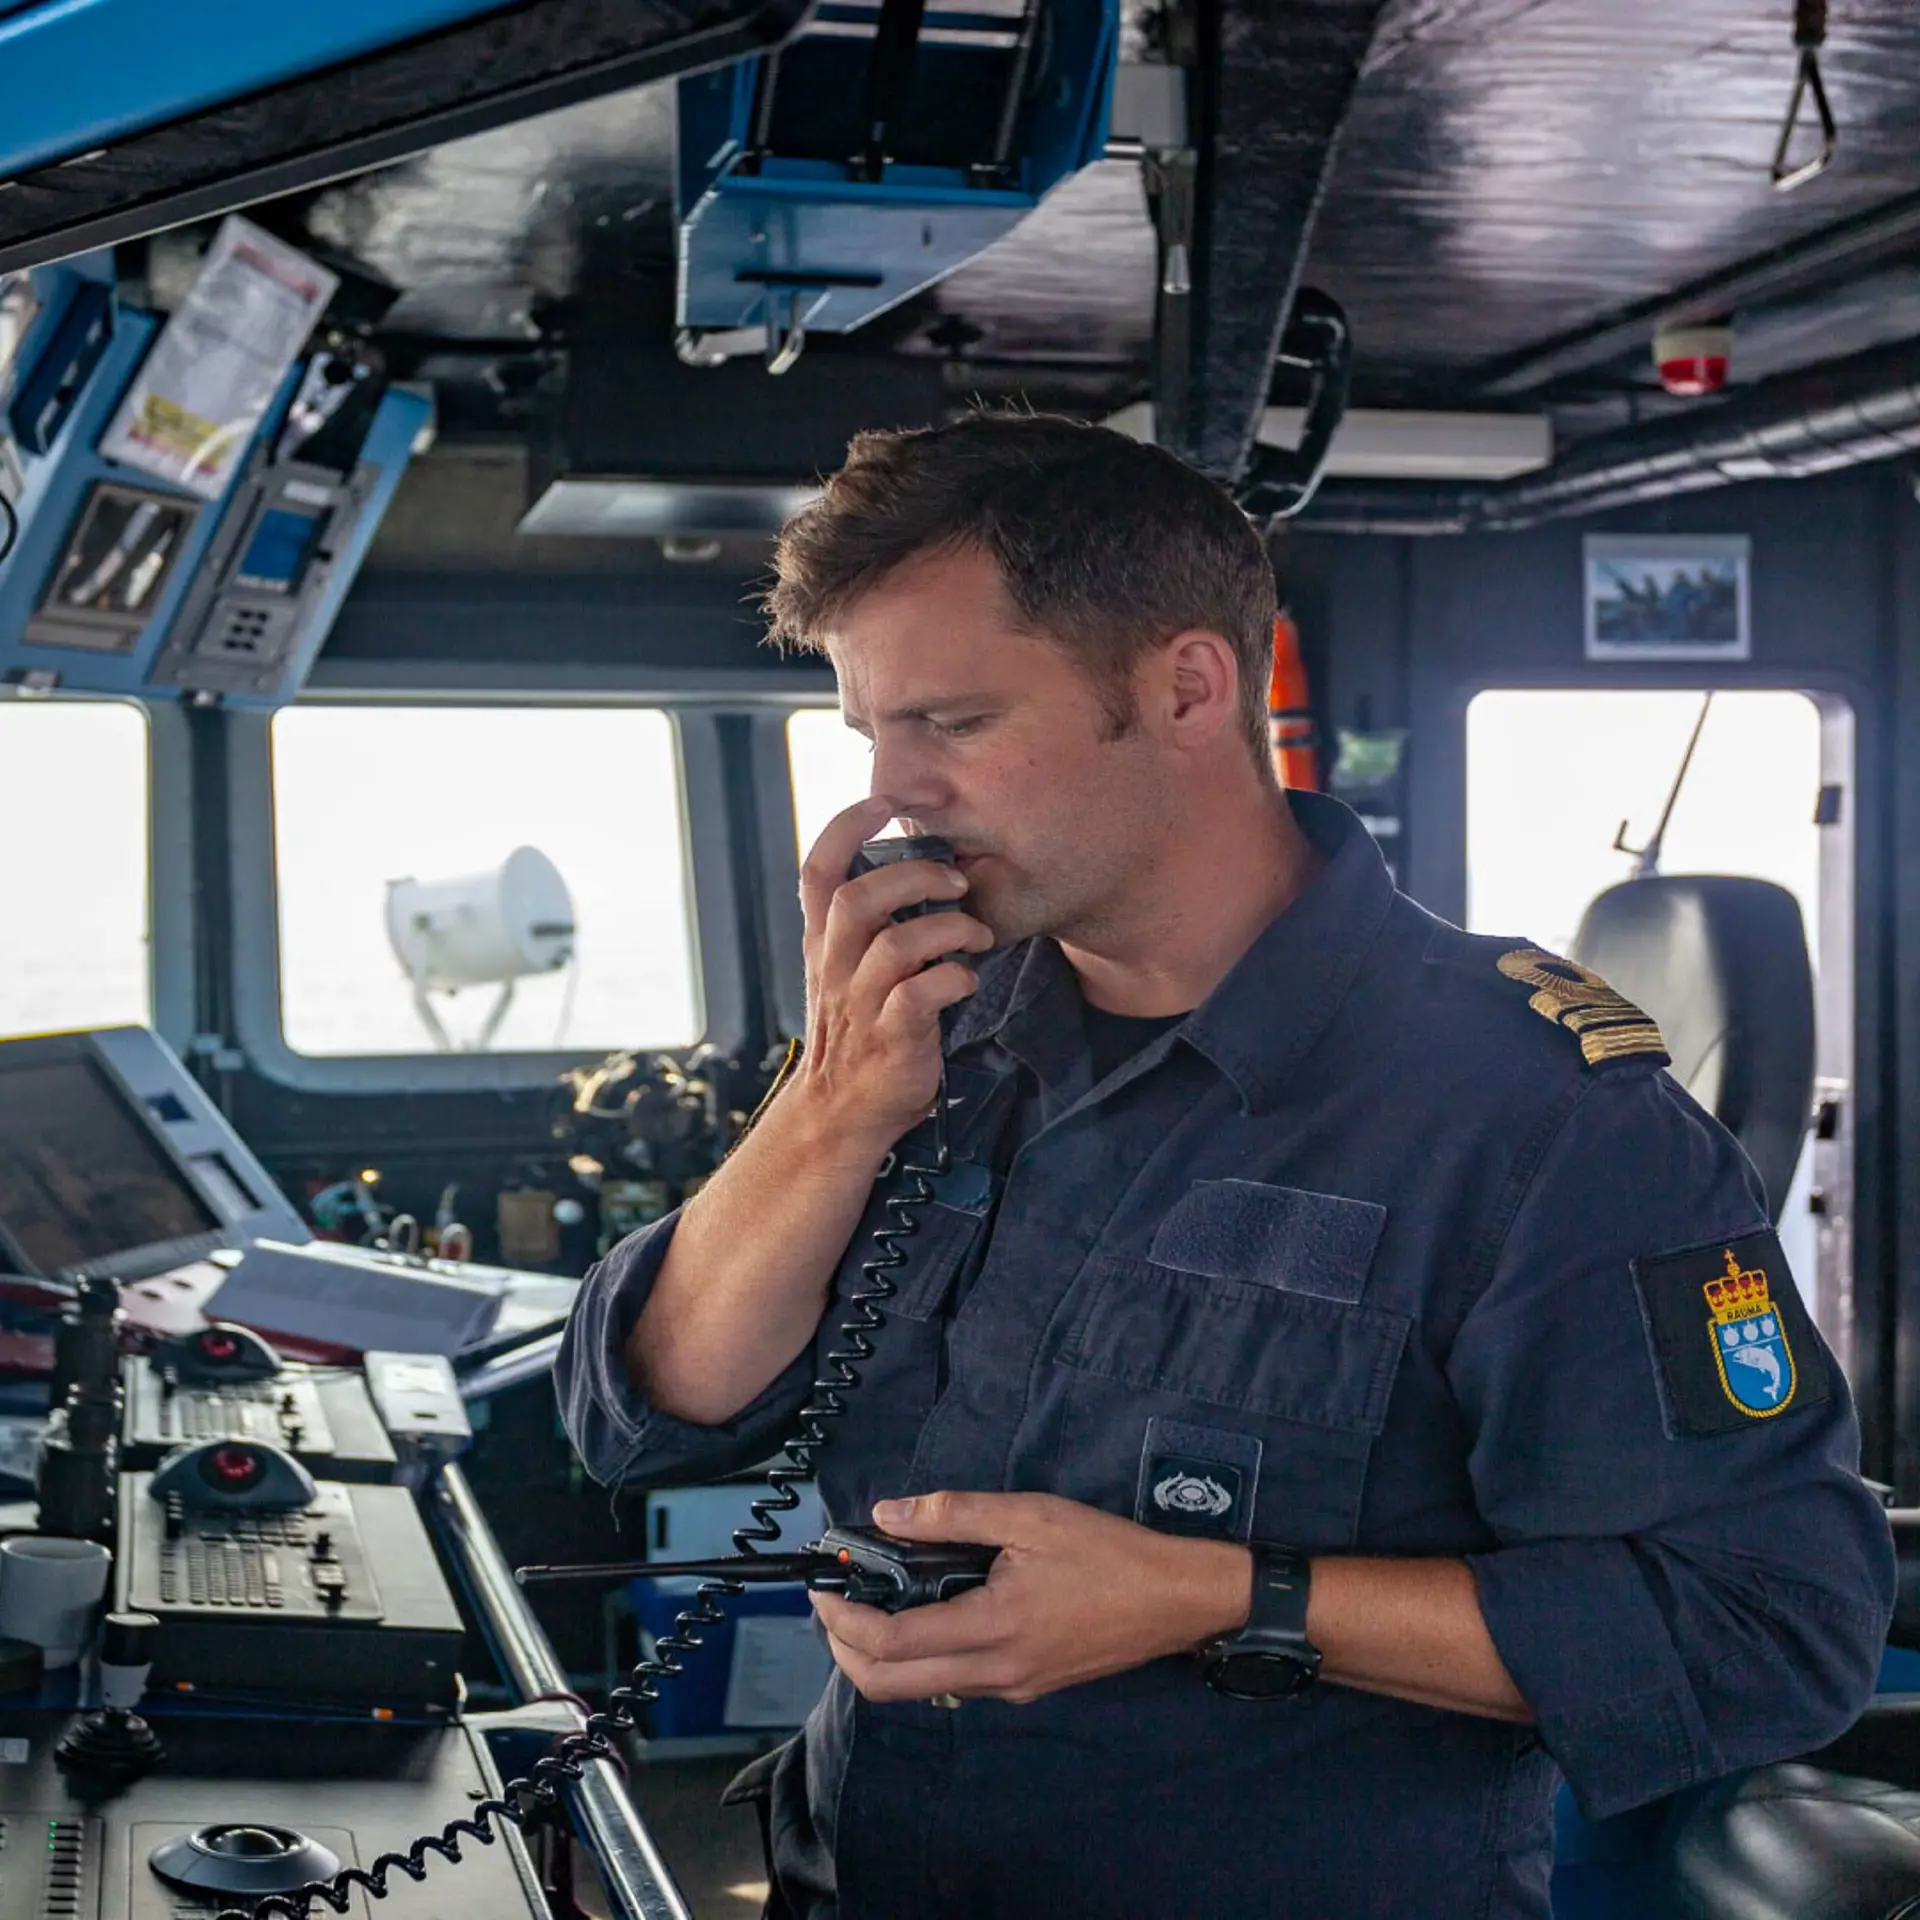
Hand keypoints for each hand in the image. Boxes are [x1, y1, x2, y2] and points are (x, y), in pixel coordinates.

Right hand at [794, 797, 996, 1145]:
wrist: (842, 1112)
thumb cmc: (860, 1030)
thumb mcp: (847, 970)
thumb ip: (870, 925)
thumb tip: (919, 869)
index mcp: (823, 942)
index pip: (818, 870)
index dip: (845, 826)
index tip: (884, 802)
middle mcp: (834, 966)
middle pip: (858, 898)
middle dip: (914, 876)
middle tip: (958, 882)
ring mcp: (860, 1004)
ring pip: (896, 945)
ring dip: (949, 929)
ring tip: (977, 936)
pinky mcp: (891, 1038)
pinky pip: (921, 995)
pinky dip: (953, 978)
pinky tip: (966, 980)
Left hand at [809, 1491, 1253, 1705]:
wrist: (1176, 1600)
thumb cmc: (1107, 1552)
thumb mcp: (1031, 1515)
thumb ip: (955, 1514)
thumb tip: (888, 1514)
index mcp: (992, 1629)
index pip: (891, 1644)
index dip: (842, 1619)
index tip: (821, 1587)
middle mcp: (994, 1673)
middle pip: (890, 1687)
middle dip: (845, 1647)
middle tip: (833, 1602)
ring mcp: (1011, 1687)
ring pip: (920, 1690)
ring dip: (880, 1655)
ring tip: (872, 1600)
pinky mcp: (1026, 1686)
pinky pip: (954, 1682)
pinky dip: (920, 1656)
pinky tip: (927, 1609)